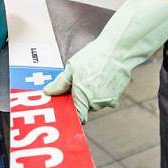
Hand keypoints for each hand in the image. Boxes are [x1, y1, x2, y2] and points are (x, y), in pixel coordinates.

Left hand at [44, 0, 167, 122]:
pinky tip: (101, 78)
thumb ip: (60, 83)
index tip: (67, 105)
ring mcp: (107, 102)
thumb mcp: (72, 67)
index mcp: (82, 96)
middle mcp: (96, 103)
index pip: (77, 117)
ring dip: (90, 94)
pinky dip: (101, 92)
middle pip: (83, 107)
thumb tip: (48, 92)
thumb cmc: (95, 56)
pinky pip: (104, 99)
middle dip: (79, 98)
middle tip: (77, 82)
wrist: (119, 50)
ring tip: (91, 76)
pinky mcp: (115, 98)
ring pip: (94, 103)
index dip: (71, 113)